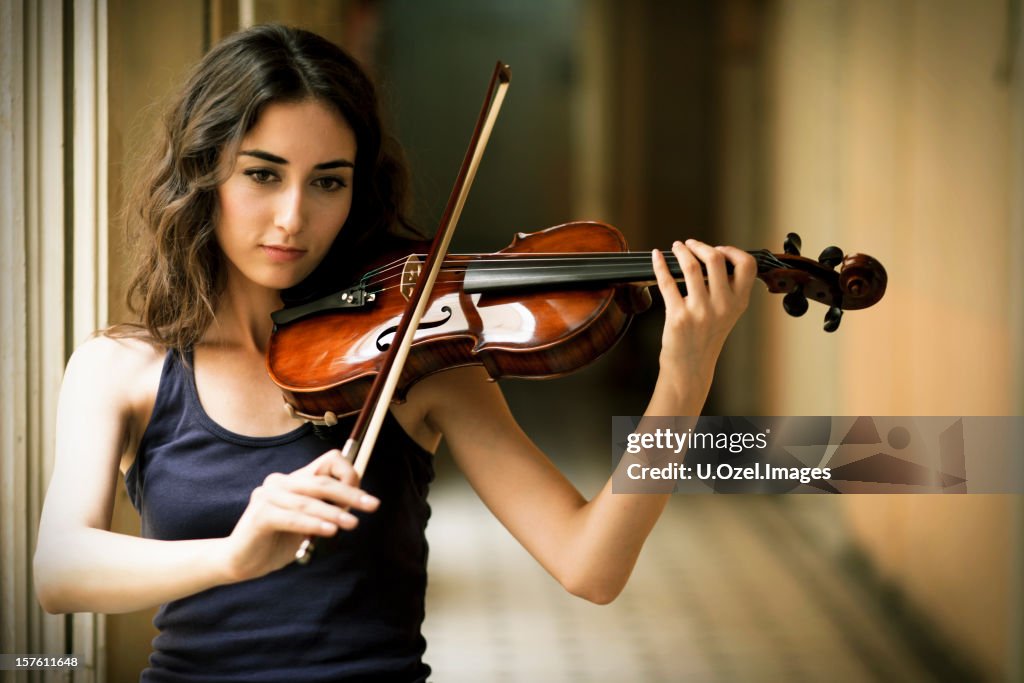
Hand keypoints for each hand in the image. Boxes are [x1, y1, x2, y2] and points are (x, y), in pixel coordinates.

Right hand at [219, 449, 379, 581]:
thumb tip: (357, 499)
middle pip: (322, 482)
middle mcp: (281, 482)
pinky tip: (330, 531)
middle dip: (350, 495)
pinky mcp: (260, 514)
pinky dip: (313, 524)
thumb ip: (326, 508)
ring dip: (334, 513)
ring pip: (309, 502)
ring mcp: (268, 496)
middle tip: (372, 506)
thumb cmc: (279, 541)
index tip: (363, 497)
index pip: (328, 461)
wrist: (242, 561)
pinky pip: (292, 518)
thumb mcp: (309, 523)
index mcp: (295, 479)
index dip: (348, 474)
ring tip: (353, 524)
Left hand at [652, 239, 755, 401]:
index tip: (718, 249)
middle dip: (700, 246)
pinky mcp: (679, 316)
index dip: (732, 251)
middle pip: (716, 259)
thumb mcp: (727, 314)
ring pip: (691, 267)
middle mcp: (723, 306)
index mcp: (738, 302)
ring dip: (681, 251)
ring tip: (676, 248)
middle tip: (690, 244)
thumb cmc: (705, 337)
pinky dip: (659, 265)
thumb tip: (712, 256)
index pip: (747, 265)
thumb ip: (726, 289)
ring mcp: (701, 311)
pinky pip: (667, 282)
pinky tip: (656, 257)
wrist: (690, 367)